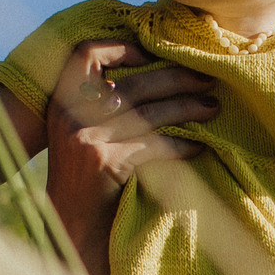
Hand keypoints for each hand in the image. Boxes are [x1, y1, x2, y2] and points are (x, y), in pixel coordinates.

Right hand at [42, 40, 219, 274]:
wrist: (71, 225)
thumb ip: (100, 103)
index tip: (152, 57)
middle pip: (131, 84)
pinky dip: (180, 145)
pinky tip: (198, 146)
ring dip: (187, 108)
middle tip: (206, 79)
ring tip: (212, 108)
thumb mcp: (78, 132)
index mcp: (62, 99)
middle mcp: (70, 114)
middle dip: (175, 78)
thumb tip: (151, 70)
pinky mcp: (104, 162)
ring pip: (148, 114)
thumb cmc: (83, 178)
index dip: (120, 48)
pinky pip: (153, 146)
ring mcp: (85, 138)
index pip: (86, 53)